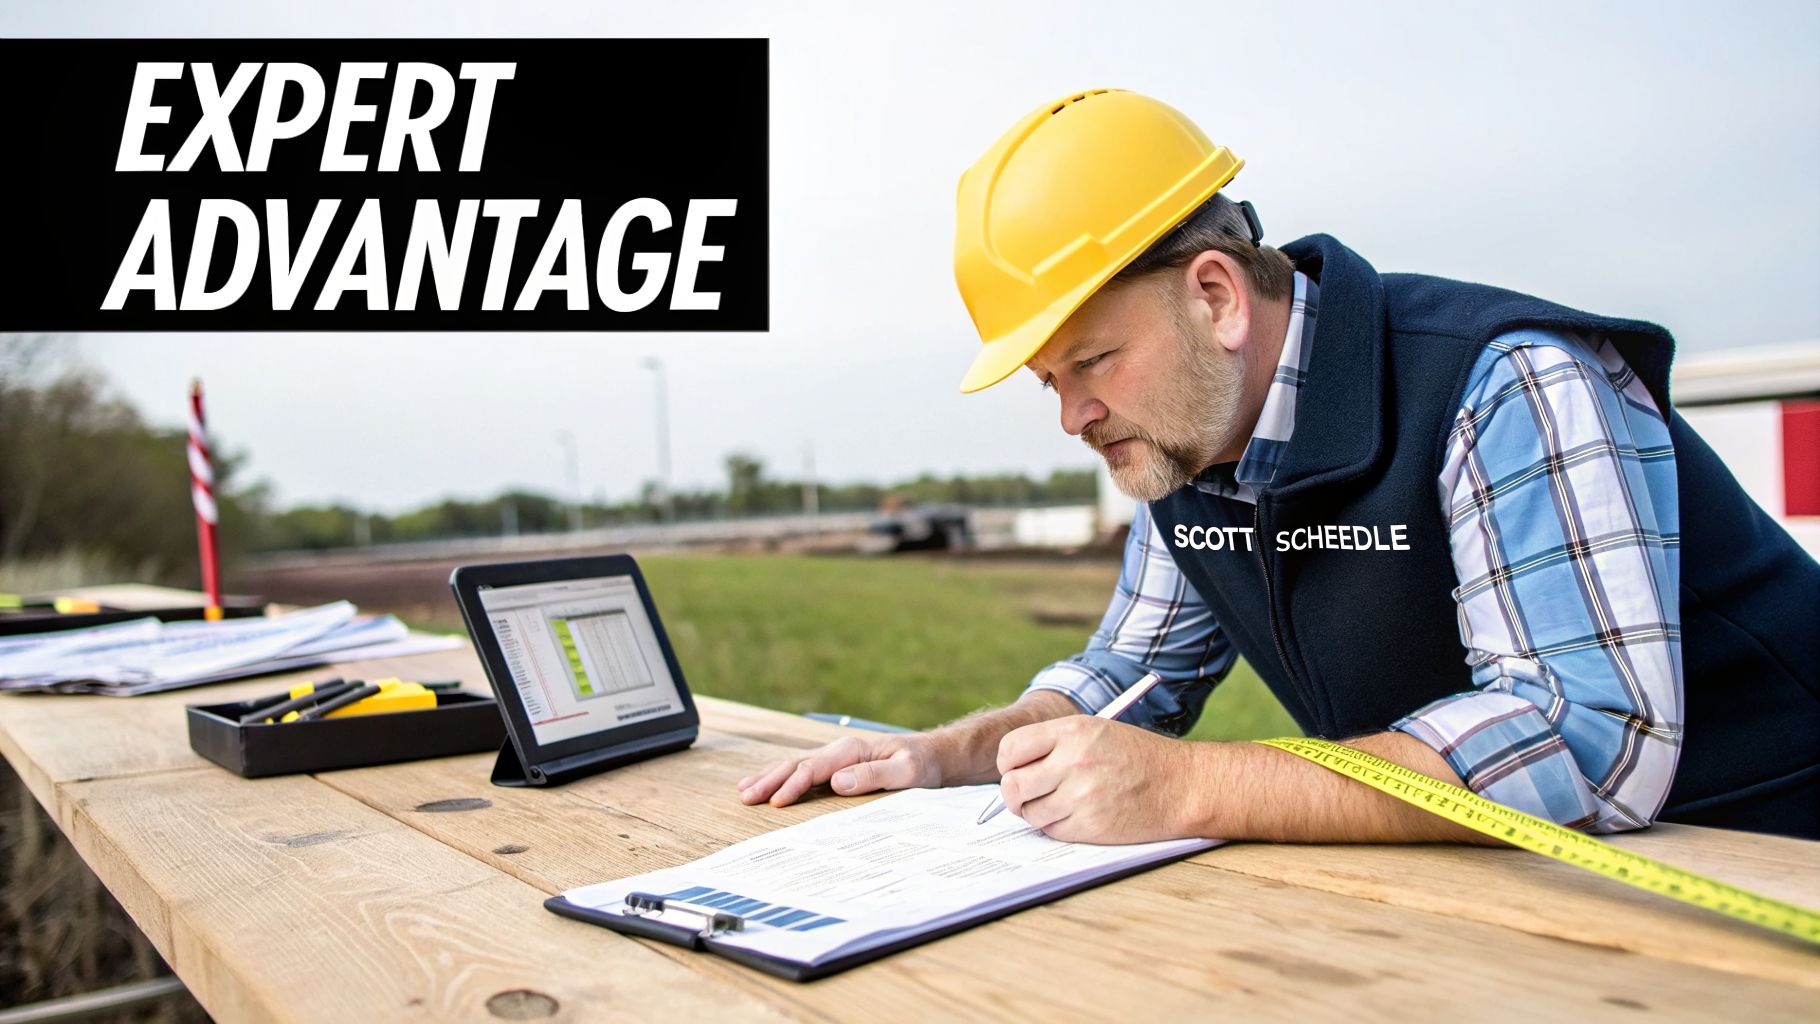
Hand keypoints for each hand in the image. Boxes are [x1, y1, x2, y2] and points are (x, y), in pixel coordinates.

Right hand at [737, 732, 943, 806]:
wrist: (933, 757)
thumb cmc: (922, 764)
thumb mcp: (908, 770)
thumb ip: (875, 774)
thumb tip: (837, 781)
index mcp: (852, 750)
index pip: (813, 769)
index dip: (792, 785)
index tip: (775, 802)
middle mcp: (840, 751)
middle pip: (796, 764)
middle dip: (769, 780)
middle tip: (746, 797)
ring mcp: (837, 758)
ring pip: (795, 766)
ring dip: (769, 777)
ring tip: (744, 790)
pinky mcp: (838, 767)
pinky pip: (804, 771)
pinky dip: (782, 777)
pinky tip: (768, 784)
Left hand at [995, 716, 1201, 843]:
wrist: (1182, 785)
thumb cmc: (1138, 756)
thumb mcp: (1096, 731)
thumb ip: (1054, 744)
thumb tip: (1011, 769)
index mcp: (1072, 730)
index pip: (1010, 749)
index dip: (1009, 763)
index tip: (1017, 769)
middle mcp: (1073, 761)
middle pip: (1012, 786)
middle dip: (1014, 794)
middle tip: (1028, 794)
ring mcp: (1081, 796)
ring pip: (1029, 813)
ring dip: (1037, 812)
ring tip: (1061, 802)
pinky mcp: (1090, 826)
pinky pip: (1052, 830)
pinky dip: (1058, 826)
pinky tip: (1079, 814)